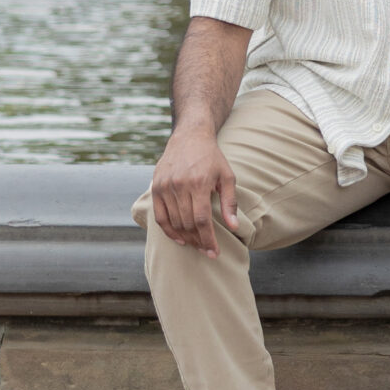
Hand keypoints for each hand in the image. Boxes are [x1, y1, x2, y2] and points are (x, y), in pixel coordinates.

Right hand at [151, 123, 239, 256]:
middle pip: (188, 224)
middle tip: (206, 250)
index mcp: (199, 183)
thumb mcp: (227, 176)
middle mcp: (180, 185)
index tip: (214, 252)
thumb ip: (229, 202)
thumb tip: (234, 227)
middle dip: (198, 241)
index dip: (208, 240)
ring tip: (196, 244)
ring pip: (174, 222)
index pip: (202, 220)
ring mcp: (166, 186)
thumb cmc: (212, 157)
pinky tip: (179, 238)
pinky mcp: (156, 187)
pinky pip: (159, 217)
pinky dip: (168, 231)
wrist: (190, 136)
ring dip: (185, 238)